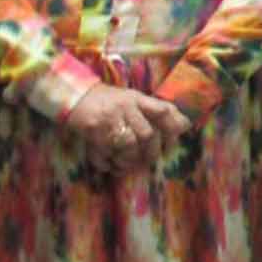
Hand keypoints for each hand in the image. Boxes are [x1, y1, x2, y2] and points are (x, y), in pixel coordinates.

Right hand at [67, 85, 184, 173]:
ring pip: (127, 145)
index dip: (172, 129)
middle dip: (150, 152)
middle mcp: (124, 108)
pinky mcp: (90, 132)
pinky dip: (108, 164)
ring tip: (128, 165)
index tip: (171, 145)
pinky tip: (110, 166)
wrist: (76, 95)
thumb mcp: (134, 99)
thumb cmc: (110, 100)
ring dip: (130, 160)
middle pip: (146, 134)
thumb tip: (185, 125)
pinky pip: (104, 153)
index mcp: (137, 99)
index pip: (162, 111)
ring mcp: (107, 120)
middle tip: (148, 160)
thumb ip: (157, 110)